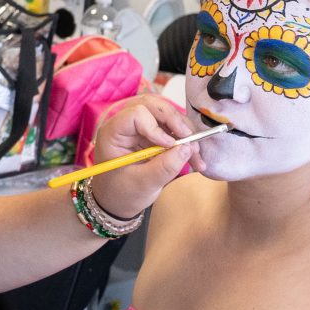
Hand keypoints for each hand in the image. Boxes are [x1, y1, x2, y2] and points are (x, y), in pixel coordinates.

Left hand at [86, 90, 197, 218]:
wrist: (118, 202)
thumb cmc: (122, 193)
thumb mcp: (142, 184)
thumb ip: (164, 167)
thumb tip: (187, 149)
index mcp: (113, 133)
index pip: (136, 114)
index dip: (155, 126)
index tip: (169, 145)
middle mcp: (126, 124)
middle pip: (153, 106)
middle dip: (175, 120)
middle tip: (191, 139)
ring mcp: (140, 128)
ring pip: (166, 116)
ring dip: (186, 133)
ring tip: (196, 156)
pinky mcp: (152, 135)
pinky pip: (173, 130)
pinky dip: (186, 143)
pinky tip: (196, 160)